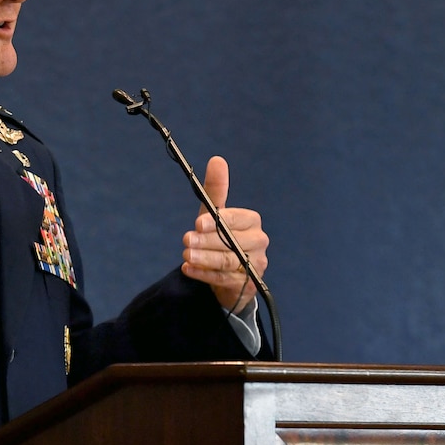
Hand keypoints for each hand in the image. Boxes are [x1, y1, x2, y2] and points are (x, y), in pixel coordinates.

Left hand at [181, 156, 268, 312]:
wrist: (229, 275)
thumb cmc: (221, 237)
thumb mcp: (215, 214)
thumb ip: (216, 190)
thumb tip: (217, 160)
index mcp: (252, 222)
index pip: (237, 219)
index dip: (218, 221)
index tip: (198, 222)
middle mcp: (259, 242)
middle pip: (232, 242)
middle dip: (207, 241)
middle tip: (185, 240)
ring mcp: (256, 264)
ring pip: (229, 261)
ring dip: (204, 259)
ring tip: (186, 255)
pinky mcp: (248, 284)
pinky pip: (225, 279)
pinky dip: (204, 274)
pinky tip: (188, 269)